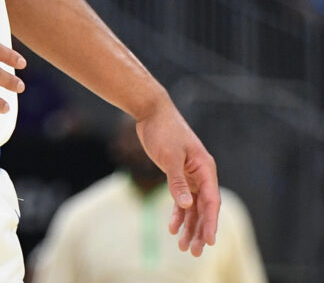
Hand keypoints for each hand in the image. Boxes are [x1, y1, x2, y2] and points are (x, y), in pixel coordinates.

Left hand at [135, 98, 219, 255]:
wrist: (151, 111)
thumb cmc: (163, 130)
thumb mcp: (169, 157)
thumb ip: (176, 181)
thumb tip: (186, 205)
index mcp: (205, 169)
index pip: (211, 201)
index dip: (210, 222)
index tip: (208, 241)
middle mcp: (201, 174)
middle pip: (203, 208)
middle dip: (200, 230)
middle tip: (194, 251)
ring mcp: (190, 175)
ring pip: (193, 207)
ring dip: (189, 226)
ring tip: (183, 246)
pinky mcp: (178, 175)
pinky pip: (181, 199)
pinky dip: (178, 213)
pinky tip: (173, 228)